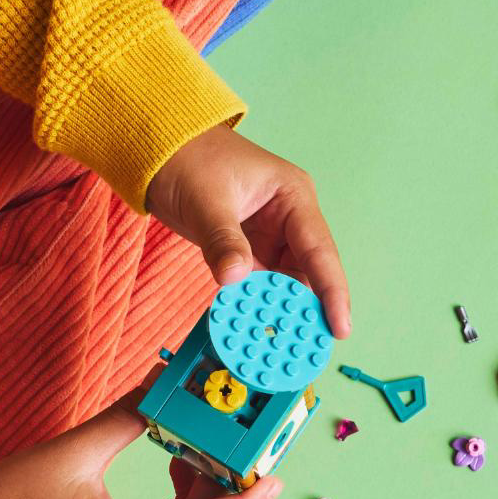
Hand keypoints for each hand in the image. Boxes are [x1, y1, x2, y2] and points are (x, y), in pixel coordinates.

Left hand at [147, 125, 351, 336]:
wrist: (158, 149)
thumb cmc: (188, 158)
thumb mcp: (206, 200)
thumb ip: (222, 241)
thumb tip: (235, 279)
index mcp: (292, 197)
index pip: (319, 250)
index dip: (332, 291)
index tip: (339, 326)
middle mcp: (289, 218)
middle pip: (309, 272)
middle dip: (309, 310)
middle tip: (309, 349)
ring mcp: (269, 235)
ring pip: (285, 281)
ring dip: (282, 311)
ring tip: (284, 347)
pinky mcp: (248, 249)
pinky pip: (260, 283)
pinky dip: (258, 304)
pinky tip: (256, 328)